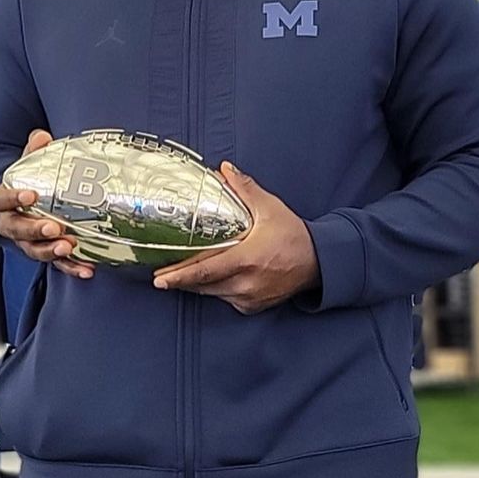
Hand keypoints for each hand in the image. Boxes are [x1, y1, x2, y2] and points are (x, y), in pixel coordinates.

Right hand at [0, 129, 93, 280]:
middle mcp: (11, 225)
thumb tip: (43, 137)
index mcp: (3, 202)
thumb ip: (34, 150)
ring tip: (68, 246)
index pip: (1, 200)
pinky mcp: (44, 253)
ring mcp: (26, 242)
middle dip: (35, 230)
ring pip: (34, 250)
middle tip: (53, 227)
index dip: (13, 199)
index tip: (30, 195)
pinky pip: (56, 264)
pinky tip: (86, 269)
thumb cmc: (25, 184)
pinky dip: (70, 267)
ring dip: (51, 251)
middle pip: (17, 230)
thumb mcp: (26, 164)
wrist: (21, 205)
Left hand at [152, 162, 319, 313]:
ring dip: (196, 285)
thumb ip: (244, 189)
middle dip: (180, 280)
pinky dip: (216, 290)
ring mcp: (249, 298)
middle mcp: (246, 283)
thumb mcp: (270, 208)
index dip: (180, 275)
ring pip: (212, 294)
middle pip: (203, 285)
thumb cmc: (294, 235)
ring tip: (179, 276)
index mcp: (247, 259)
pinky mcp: (253, 307)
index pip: (205, 271)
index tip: (160, 278)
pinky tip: (210, 280)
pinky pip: (226, 299)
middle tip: (160, 276)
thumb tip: (224, 170)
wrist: (318, 262)